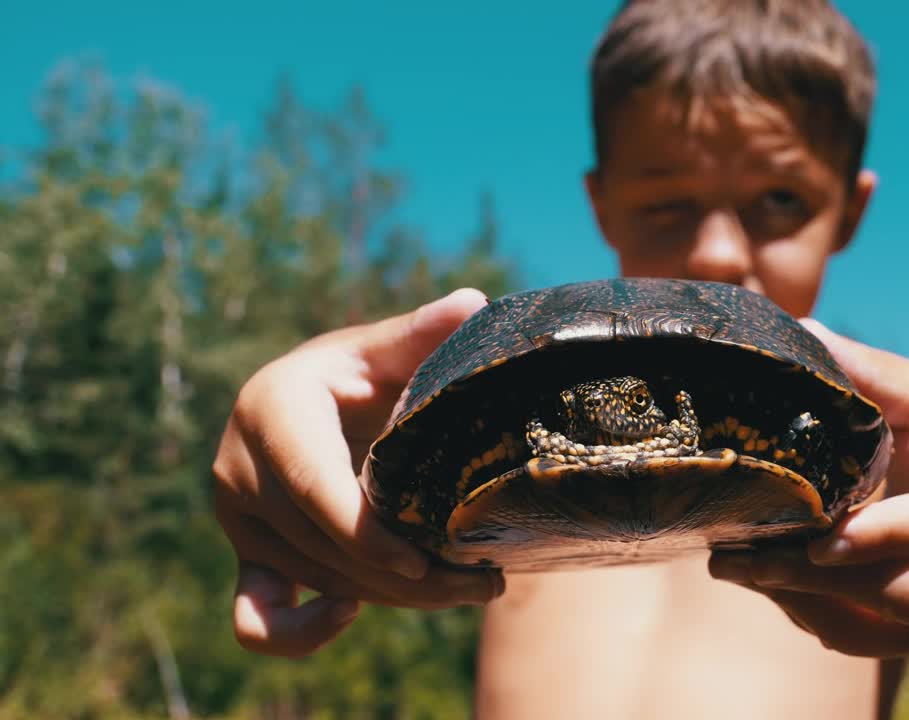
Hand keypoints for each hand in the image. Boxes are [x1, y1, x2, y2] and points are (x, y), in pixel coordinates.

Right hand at [212, 289, 504, 657]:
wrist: (324, 403)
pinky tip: (350, 613)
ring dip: (388, 597)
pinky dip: (297, 634)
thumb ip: (424, 331)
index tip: (423, 561)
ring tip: (464, 590)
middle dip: (403, 576)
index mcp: (270, 408)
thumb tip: (472, 302)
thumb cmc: (365, 373)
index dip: (364, 531)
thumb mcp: (388, 350)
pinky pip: (254, 618)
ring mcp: (236, 518)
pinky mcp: (244, 555)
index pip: (312, 485)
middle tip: (481, 584)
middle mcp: (238, 467)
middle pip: (319, 544)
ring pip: (313, 579)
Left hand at [708, 319, 908, 657]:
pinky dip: (803, 614)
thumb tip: (805, 333)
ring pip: (882, 631)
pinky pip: (857, 641)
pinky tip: (755, 578)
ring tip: (732, 566)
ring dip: (803, 602)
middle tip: (753, 560)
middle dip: (832, 584)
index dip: (891, 534)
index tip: (825, 538)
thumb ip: (876, 378)